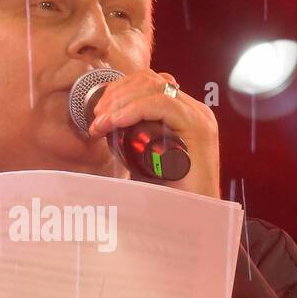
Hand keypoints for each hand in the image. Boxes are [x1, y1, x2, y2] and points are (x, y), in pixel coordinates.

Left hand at [88, 69, 220, 199]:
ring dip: (120, 101)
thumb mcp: (141, 159)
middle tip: (97, 118)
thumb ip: (129, 140)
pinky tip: (116, 123)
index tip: (98, 112)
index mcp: (182, 113)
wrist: (189, 217)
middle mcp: (193, 110)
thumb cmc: (166, 195)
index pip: (149, 83)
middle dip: (116, 94)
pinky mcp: (199, 128)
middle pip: (150, 80)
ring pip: (154, 87)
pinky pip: (162, 104)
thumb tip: (101, 126)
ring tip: (102, 123)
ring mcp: (198, 117)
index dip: (119, 90)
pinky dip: (134, 109)